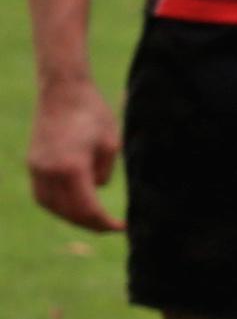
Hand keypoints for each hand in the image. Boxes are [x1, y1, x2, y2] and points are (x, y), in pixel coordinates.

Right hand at [26, 81, 121, 232]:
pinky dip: (57, 205)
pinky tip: (73, 205)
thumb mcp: (111, 144)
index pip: (87, 208)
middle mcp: (49, 172)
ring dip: (71, 217)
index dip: (104, 223)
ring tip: (92, 220)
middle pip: (67, 212)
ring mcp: (36, 168)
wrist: (63, 91)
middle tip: (109, 227)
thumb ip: (103, 173)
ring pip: (50, 206)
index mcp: (72, 168)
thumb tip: (95, 191)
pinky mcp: (33, 163)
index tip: (121, 228)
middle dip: (89, 224)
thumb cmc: (93, 114)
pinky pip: (42, 194)